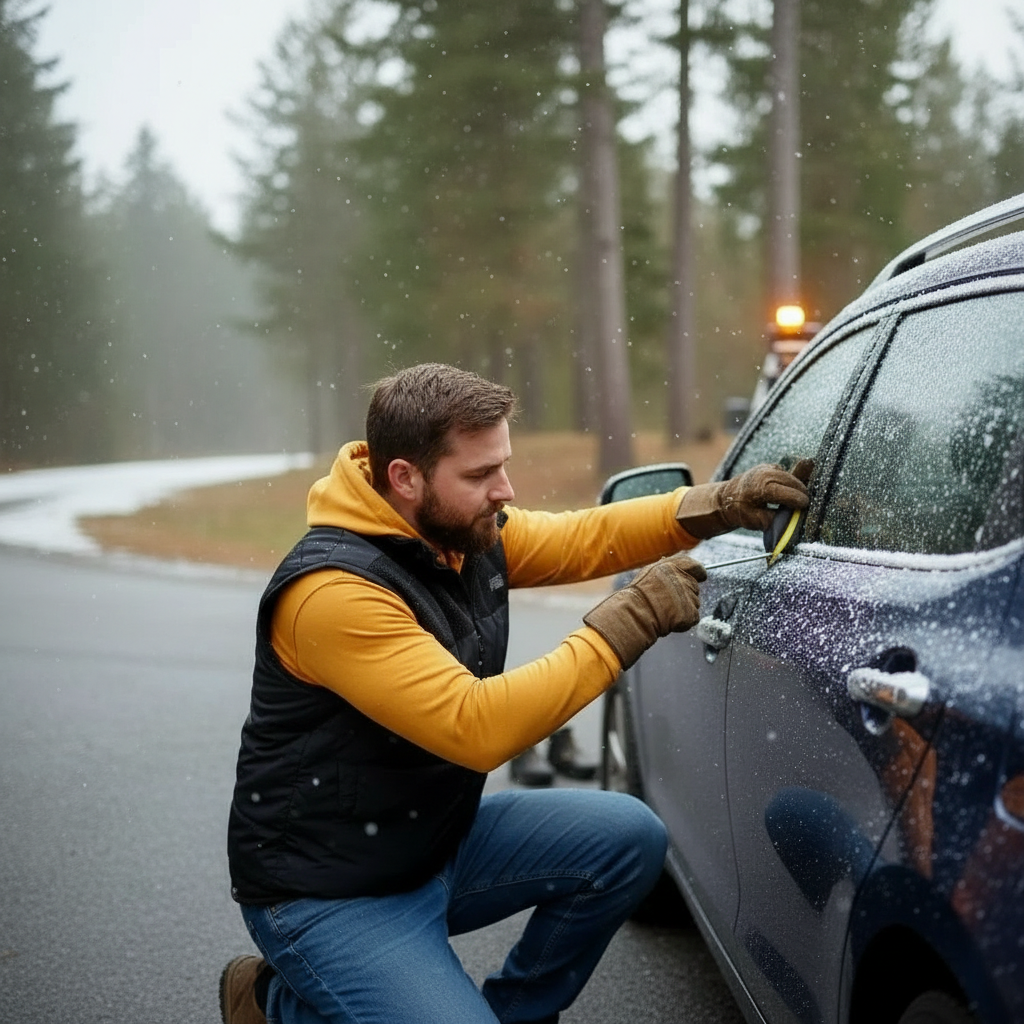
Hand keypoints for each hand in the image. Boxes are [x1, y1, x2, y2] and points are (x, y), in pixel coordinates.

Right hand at [583, 554, 706, 670]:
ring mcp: (689, 596)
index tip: (701, 576)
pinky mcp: (691, 613)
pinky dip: (684, 620)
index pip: (695, 566)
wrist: (636, 613)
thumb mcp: (649, 573)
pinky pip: (693, 617)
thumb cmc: (639, 595)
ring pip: (694, 603)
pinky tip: (670, 619)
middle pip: (694, 587)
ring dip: (684, 607)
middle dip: (686, 594)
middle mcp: (684, 579)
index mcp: (674, 566)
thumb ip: (667, 569)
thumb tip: (674, 565)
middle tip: (668, 601)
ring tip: (666, 610)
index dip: (698, 572)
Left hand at [675, 459, 812, 538]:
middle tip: (807, 503)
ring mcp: (766, 468)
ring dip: (798, 485)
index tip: (806, 505)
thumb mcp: (756, 520)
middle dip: (801, 492)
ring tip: (803, 497)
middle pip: (791, 481)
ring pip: (789, 475)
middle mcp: (764, 475)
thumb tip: (792, 520)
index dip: (798, 499)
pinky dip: (791, 481)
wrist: (725, 498)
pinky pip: (785, 473)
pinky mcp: (769, 467)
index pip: (786, 492)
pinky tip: (794, 490)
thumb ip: (775, 519)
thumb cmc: (740, 511)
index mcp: (760, 488)